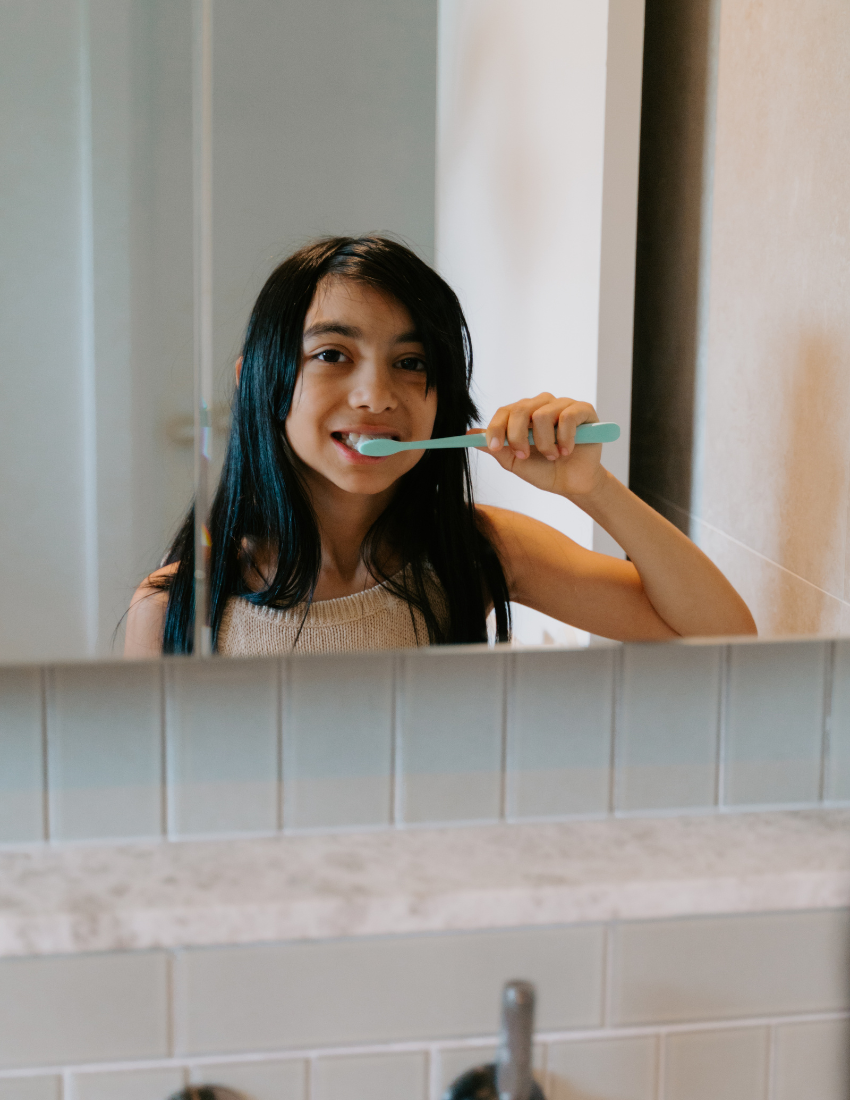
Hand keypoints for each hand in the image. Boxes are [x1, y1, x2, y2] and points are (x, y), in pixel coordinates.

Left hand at [479, 393, 604, 495]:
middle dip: (518, 436)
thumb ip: (496, 448)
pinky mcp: (583, 410)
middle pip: (520, 409)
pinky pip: (567, 417)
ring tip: (553, 455)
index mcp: (524, 415)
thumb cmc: (545, 471)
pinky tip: (567, 450)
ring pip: (543, 415)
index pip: (504, 412)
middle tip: (523, 456)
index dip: (496, 429)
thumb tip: (470, 434)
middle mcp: (541, 405)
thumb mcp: (515, 462)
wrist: (573, 483)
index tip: (494, 447)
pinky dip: (565, 438)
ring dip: (544, 443)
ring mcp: (563, 405)